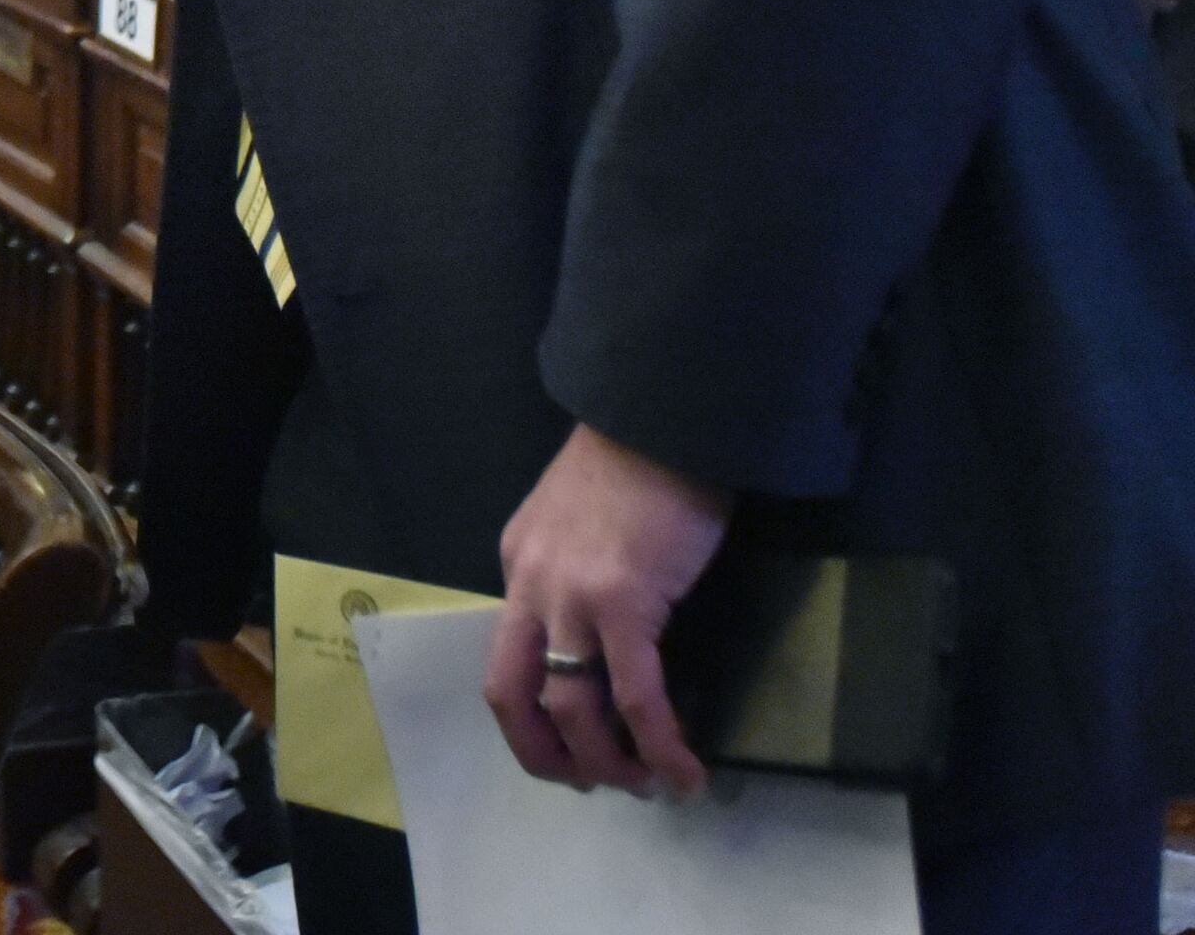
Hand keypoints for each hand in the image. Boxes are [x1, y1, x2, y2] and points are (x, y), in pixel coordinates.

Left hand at [487, 424, 731, 796]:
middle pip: (509, 695)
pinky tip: (685, 771)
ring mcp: (570, 596)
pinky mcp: (622, 602)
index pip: (510, 653)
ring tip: (648, 785)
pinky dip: (658, 744)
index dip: (535, 711)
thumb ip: (580, 567)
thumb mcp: (581, 515)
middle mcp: (529, 585)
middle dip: (544, 755)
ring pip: (570, 708)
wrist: (665, 410)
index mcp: (519, 562)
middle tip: (591, 783)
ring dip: (607, 763)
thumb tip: (612, 627)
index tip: (570, 741)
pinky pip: (634, 696)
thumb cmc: (639, 457)